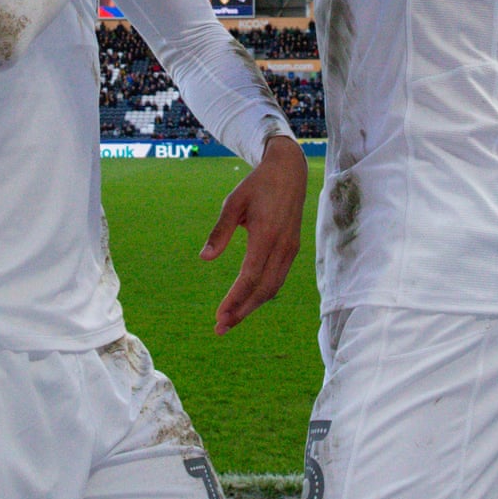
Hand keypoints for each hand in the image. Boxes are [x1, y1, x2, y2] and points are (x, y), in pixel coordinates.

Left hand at [200, 135, 307, 332]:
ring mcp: (291, 248)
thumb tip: (205, 258)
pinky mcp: (292, 248)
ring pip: (273, 287)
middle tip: (220, 327)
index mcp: (267, 234)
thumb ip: (220, 231)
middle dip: (242, 311)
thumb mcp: (233, 202)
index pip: (250, 276)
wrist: (289, 171)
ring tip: (231, 319)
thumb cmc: (258, 185)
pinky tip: (247, 299)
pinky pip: (278, 278)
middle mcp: (282, 246)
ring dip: (252, 306)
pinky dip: (262, 293)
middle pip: (264, 289)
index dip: (235, 299)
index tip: (219, 316)